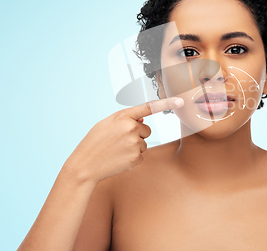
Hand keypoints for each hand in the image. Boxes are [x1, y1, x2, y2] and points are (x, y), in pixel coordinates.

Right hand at [63, 97, 183, 184]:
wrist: (85, 165)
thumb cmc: (94, 142)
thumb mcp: (106, 124)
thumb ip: (125, 120)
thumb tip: (142, 121)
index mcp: (122, 116)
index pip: (148, 107)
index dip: (166, 103)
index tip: (181, 100)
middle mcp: (131, 128)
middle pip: (146, 130)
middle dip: (136, 134)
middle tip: (118, 141)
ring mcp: (134, 143)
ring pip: (143, 143)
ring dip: (133, 147)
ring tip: (116, 150)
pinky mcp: (136, 158)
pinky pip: (141, 155)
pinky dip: (132, 158)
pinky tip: (118, 158)